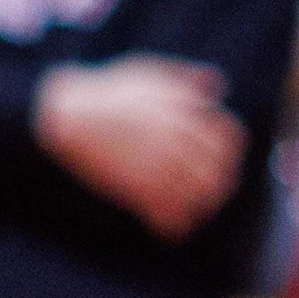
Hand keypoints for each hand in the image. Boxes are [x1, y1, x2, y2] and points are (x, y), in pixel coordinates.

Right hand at [35, 58, 245, 237]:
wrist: (67, 116)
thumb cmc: (108, 90)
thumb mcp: (149, 72)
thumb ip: (186, 78)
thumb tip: (218, 85)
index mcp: (183, 113)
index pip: (230, 137)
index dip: (231, 147)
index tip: (224, 152)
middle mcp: (176, 142)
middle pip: (220, 170)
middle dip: (223, 179)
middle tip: (216, 185)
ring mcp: (158, 168)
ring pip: (201, 197)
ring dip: (205, 204)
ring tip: (198, 206)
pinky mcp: (138, 190)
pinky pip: (171, 216)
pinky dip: (178, 224)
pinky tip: (174, 224)